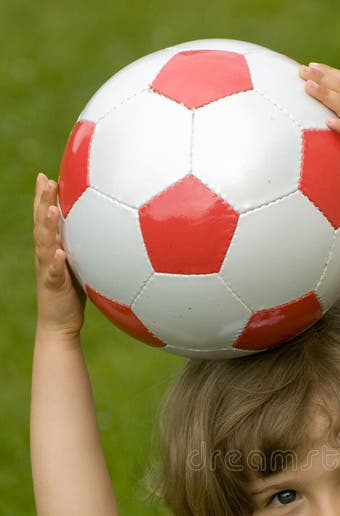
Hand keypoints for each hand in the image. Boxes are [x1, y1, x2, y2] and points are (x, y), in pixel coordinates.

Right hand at [33, 173, 85, 336]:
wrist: (60, 324)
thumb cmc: (72, 295)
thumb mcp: (80, 266)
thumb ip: (85, 248)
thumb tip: (107, 231)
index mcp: (51, 249)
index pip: (45, 219)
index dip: (43, 197)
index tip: (45, 176)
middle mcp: (46, 256)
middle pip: (41, 224)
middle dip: (42, 201)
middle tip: (46, 181)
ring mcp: (47, 271)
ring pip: (45, 245)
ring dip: (48, 227)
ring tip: (52, 210)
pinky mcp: (54, 287)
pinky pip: (55, 274)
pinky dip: (57, 263)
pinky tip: (60, 253)